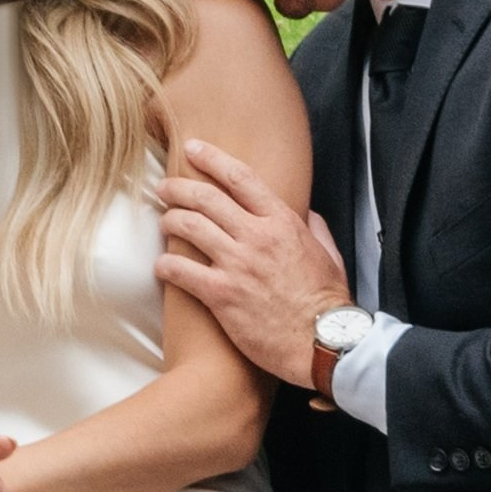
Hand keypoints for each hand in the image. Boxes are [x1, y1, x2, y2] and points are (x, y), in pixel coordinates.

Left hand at [155, 139, 350, 382]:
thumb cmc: (327, 301)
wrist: (322, 343)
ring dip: (170, 221)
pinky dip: (166, 266)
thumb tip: (305, 213)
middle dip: (178, 188)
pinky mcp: (222, 295)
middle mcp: (256, 237)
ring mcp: (237, 265)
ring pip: (189, 227)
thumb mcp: (329, 253)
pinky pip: (182, 272)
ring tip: (164, 222)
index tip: (193, 149)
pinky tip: (161, 266)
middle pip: (206, 198)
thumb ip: (314, 227)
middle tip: (164, 187)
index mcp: (282, 222)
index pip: (240, 178)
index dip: (212, 158)